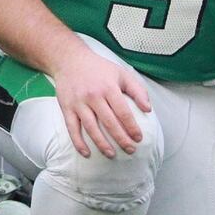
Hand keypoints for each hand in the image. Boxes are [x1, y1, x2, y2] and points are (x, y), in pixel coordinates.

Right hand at [52, 43, 151, 157]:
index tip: (139, 138)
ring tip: (112, 154)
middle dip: (121, 139)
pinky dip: (78, 142)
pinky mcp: (66, 107)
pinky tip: (86, 153)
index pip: (123, 112)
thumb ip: (137, 90)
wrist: (69, 60)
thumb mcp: (121, 73)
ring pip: (91, 127)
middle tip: (130, 150)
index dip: (132, 127)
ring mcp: (78, 102)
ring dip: (102, 144)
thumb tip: (148, 109)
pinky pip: (72, 128)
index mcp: (108, 87)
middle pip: (109, 122)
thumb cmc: (98, 68)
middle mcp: (93, 96)